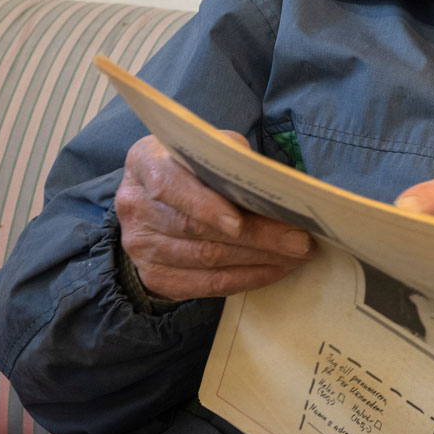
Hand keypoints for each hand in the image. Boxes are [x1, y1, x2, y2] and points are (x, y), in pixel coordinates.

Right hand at [116, 134, 313, 300]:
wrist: (163, 197)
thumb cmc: (197, 167)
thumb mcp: (211, 148)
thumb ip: (233, 158)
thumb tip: (276, 186)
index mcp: (145, 162)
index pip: (170, 186)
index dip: (205, 206)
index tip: (239, 222)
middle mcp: (134, 205)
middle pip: (196, 229)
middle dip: (255, 236)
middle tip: (299, 241)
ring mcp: (140, 245)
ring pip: (205, 259)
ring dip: (258, 260)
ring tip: (296, 255)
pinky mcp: (155, 276)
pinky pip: (205, 285)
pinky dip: (246, 279)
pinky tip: (275, 270)